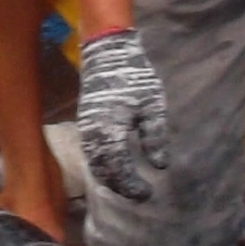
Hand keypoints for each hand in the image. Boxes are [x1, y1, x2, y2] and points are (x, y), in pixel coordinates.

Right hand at [74, 30, 171, 202]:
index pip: (120, 170)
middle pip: (104, 172)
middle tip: (140, 193)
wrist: (107, 52)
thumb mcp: (152, 106)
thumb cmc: (134, 77)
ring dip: (110, 178)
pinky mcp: (84, 122)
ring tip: (128, 184)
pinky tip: (115, 166)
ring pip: (94, 164)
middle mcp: (93, 135)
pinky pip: (90, 153)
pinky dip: (101, 166)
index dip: (132, 186)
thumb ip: (155, 137)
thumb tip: (160, 165)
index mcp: (110, 132)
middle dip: (120, 186)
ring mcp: (85, 129)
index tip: (149, 193)